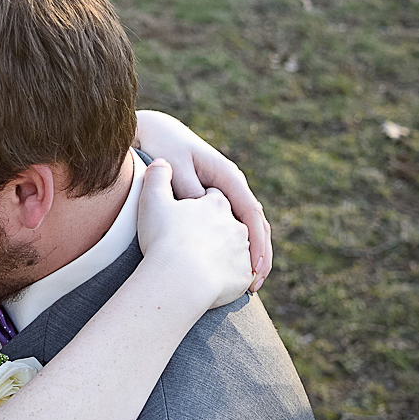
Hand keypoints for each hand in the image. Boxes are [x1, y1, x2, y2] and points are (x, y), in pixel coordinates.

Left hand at [134, 110, 270, 290]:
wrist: (158, 134)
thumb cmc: (165, 148)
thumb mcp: (176, 165)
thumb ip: (189, 187)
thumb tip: (202, 209)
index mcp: (227, 176)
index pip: (249, 211)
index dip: (256, 240)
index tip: (254, 266)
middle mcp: (232, 186)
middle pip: (255, 224)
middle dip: (260, 254)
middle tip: (256, 284)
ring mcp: (225, 196)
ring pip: (247, 229)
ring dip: (251, 256)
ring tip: (249, 285)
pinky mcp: (215, 205)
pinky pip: (231, 229)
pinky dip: (236, 249)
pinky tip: (232, 271)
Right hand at [135, 159, 254, 309]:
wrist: (177, 278)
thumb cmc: (163, 238)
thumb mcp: (153, 200)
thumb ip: (157, 176)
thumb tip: (162, 163)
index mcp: (217, 204)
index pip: (213, 197)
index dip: (200, 202)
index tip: (186, 211)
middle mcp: (236, 225)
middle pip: (226, 222)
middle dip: (214, 228)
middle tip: (193, 240)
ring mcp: (242, 251)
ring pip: (234, 248)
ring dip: (222, 252)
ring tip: (201, 263)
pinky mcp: (241, 276)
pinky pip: (236, 274)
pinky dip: (226, 276)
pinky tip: (210, 282)